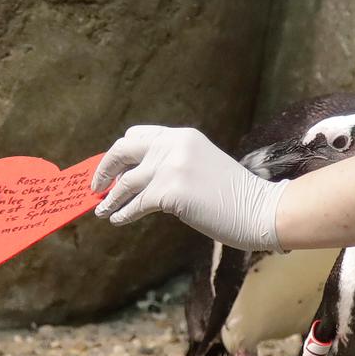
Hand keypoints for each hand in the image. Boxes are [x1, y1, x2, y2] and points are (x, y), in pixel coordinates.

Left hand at [90, 126, 287, 251]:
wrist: (259, 209)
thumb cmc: (234, 195)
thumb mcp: (201, 165)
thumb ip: (173, 164)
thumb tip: (137, 180)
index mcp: (182, 136)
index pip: (138, 135)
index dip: (119, 153)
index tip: (110, 168)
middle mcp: (174, 145)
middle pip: (123, 150)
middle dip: (104, 169)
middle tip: (96, 186)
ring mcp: (171, 167)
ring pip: (126, 183)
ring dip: (110, 199)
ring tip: (102, 211)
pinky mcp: (170, 192)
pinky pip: (136, 204)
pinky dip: (123, 213)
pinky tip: (118, 220)